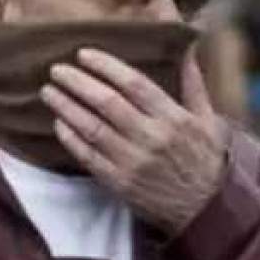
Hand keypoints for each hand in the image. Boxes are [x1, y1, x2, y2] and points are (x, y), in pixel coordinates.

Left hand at [42, 49, 226, 234]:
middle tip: (56, 70)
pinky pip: (88, 156)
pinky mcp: (119, 183)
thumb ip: (194, 85)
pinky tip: (59, 123)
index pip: (134, 83)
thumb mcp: (210, 121)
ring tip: (48, 92)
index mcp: (174, 118)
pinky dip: (70, 138)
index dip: (106, 66)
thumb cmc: (206, 162)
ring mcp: (133, 162)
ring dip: (66, 107)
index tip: (83, 54)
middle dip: (77, 82)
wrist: (205, 211)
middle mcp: (152, 137)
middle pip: (106, 102)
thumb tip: (187, 49)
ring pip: (92, 128)